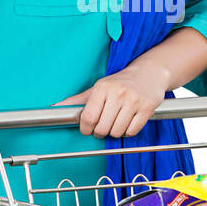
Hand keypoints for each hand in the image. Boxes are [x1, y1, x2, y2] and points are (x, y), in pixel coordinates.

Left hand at [54, 60, 168, 137]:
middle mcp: (118, 93)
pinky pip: (132, 131)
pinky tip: (127, 122)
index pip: (88, 117)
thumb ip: (78, 100)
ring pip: (117, 131)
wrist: (149, 73)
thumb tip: (56, 108)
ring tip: (115, 123)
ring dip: (114, 132)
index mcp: (103, 88)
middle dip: (100, 132)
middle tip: (102, 127)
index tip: (87, 129)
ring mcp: (134, 101)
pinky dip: (127, 132)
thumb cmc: (120, 82)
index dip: (86, 128)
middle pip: (102, 128)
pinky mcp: (147, 108)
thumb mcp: (99, 87)